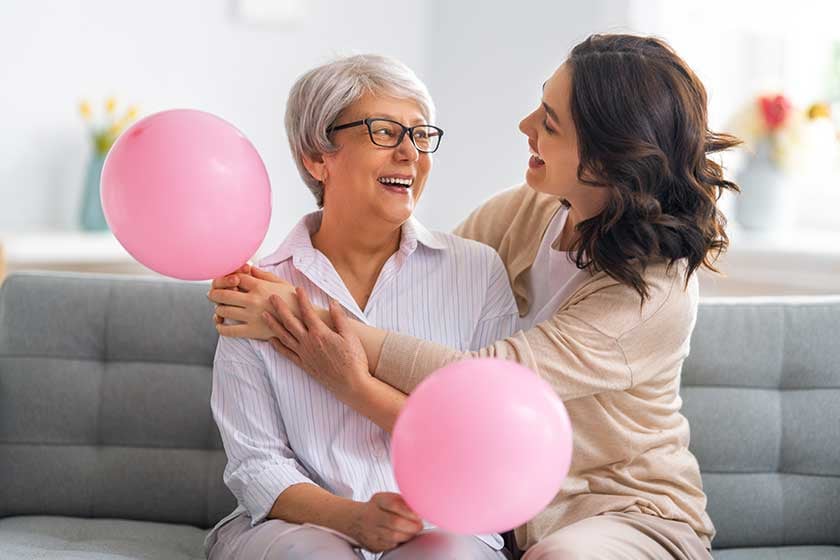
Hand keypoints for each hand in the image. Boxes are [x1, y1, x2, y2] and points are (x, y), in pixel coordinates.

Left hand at [208, 264, 298, 339]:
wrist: (306, 321)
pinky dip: (220, 328)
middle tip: (212, 295)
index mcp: (260, 286)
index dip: (225, 278)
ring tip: (221, 310)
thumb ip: (262, 275)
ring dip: (218, 310)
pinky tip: (221, 325)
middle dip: (214, 294)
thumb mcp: (281, 282)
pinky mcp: (253, 331)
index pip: (233, 277)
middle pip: (222, 294)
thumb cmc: (294, 300)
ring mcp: (252, 316)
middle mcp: (253, 299)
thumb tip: (248, 267)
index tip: (224, 282)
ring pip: (223, 311)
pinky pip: (229, 331)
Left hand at [263, 287, 371, 403]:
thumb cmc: (354, 359)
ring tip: (264, 315)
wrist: (351, 384)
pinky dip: (278, 346)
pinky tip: (271, 340)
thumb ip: (339, 318)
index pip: (308, 312)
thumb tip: (332, 303)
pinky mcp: (304, 365)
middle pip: (290, 322)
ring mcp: (304, 354)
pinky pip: (286, 354)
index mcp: (320, 333)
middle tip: (271, 298)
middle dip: (280, 308)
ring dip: (273, 325)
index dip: (302, 299)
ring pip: (284, 336)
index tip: (297, 289)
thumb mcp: (350, 335)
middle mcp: (308, 343)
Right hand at [346, 493, 423, 552]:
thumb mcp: (387, 498)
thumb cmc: (377, 508)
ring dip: (407, 535)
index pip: (393, 504)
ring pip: (393, 537)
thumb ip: (403, 501)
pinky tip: (401, 537)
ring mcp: (370, 531)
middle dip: (411, 526)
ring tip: (412, 531)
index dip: (408, 511)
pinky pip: (389, 546)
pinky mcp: (372, 545)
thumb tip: (420, 507)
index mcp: (378, 501)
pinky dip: (399, 542)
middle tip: (419, 526)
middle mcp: (371, 515)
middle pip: (394, 522)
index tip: (418, 515)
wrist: (355, 520)